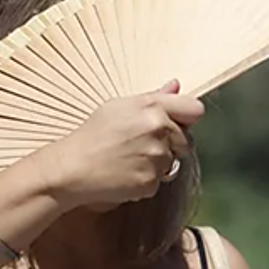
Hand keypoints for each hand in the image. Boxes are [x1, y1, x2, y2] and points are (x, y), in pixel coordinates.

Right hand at [34, 80, 204, 208]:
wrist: (73, 167)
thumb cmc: (93, 134)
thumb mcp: (120, 106)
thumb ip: (155, 97)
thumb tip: (176, 85)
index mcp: (153, 107)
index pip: (195, 110)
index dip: (187, 118)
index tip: (178, 123)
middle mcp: (159, 131)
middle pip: (186, 141)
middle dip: (170, 144)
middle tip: (140, 145)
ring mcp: (156, 158)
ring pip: (172, 163)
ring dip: (157, 164)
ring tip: (128, 159)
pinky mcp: (151, 182)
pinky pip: (158, 181)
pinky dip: (145, 180)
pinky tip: (125, 173)